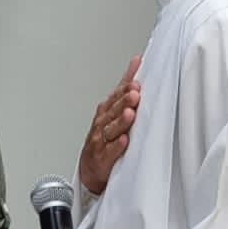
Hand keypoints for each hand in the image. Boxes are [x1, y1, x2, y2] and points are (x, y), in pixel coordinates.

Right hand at [78, 56, 141, 196]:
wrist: (91, 167)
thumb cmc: (104, 136)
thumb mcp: (114, 107)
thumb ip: (125, 85)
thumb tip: (136, 61)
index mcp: (106, 110)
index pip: (116, 96)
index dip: (125, 90)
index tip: (135, 83)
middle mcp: (102, 123)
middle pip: (113, 111)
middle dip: (123, 102)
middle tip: (134, 94)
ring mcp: (101, 141)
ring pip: (111, 129)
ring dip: (121, 121)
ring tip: (130, 114)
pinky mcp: (103, 159)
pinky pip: (110, 152)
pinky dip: (116, 146)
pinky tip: (124, 140)